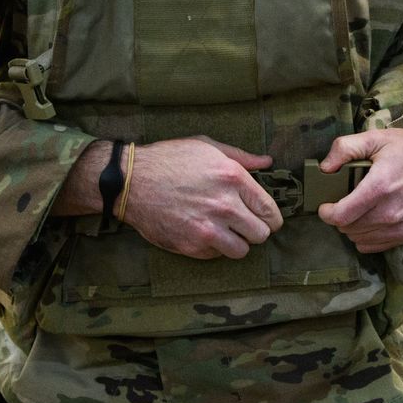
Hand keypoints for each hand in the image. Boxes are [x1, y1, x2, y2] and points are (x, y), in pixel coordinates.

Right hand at [120, 137, 283, 260]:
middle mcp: (224, 205)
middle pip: (261, 234)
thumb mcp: (207, 147)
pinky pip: (217, 255)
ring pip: (243, 250)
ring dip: (237, 242)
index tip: (266, 219)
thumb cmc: (169, 160)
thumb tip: (267, 162)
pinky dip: (215, 248)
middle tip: (245, 225)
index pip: (269, 210)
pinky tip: (205, 233)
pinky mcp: (191, 246)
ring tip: (227, 231)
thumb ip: (241, 157)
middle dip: (255, 230)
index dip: (271, 217)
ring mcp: (208, 228)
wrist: (131, 182)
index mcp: (233, 178)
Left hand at [318, 130, 402, 253]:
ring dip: (352, 227)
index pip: (341, 215)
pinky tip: (370, 221)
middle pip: (347, 228)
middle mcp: (389, 212)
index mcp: (379, 187)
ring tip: (358, 210)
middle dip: (339, 217)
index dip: (327, 212)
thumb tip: (324, 167)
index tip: (326, 205)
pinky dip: (366, 237)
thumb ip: (346, 148)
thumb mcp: (378, 137)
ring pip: (358, 238)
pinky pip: (373, 246)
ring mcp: (399, 226)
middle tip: (344, 202)